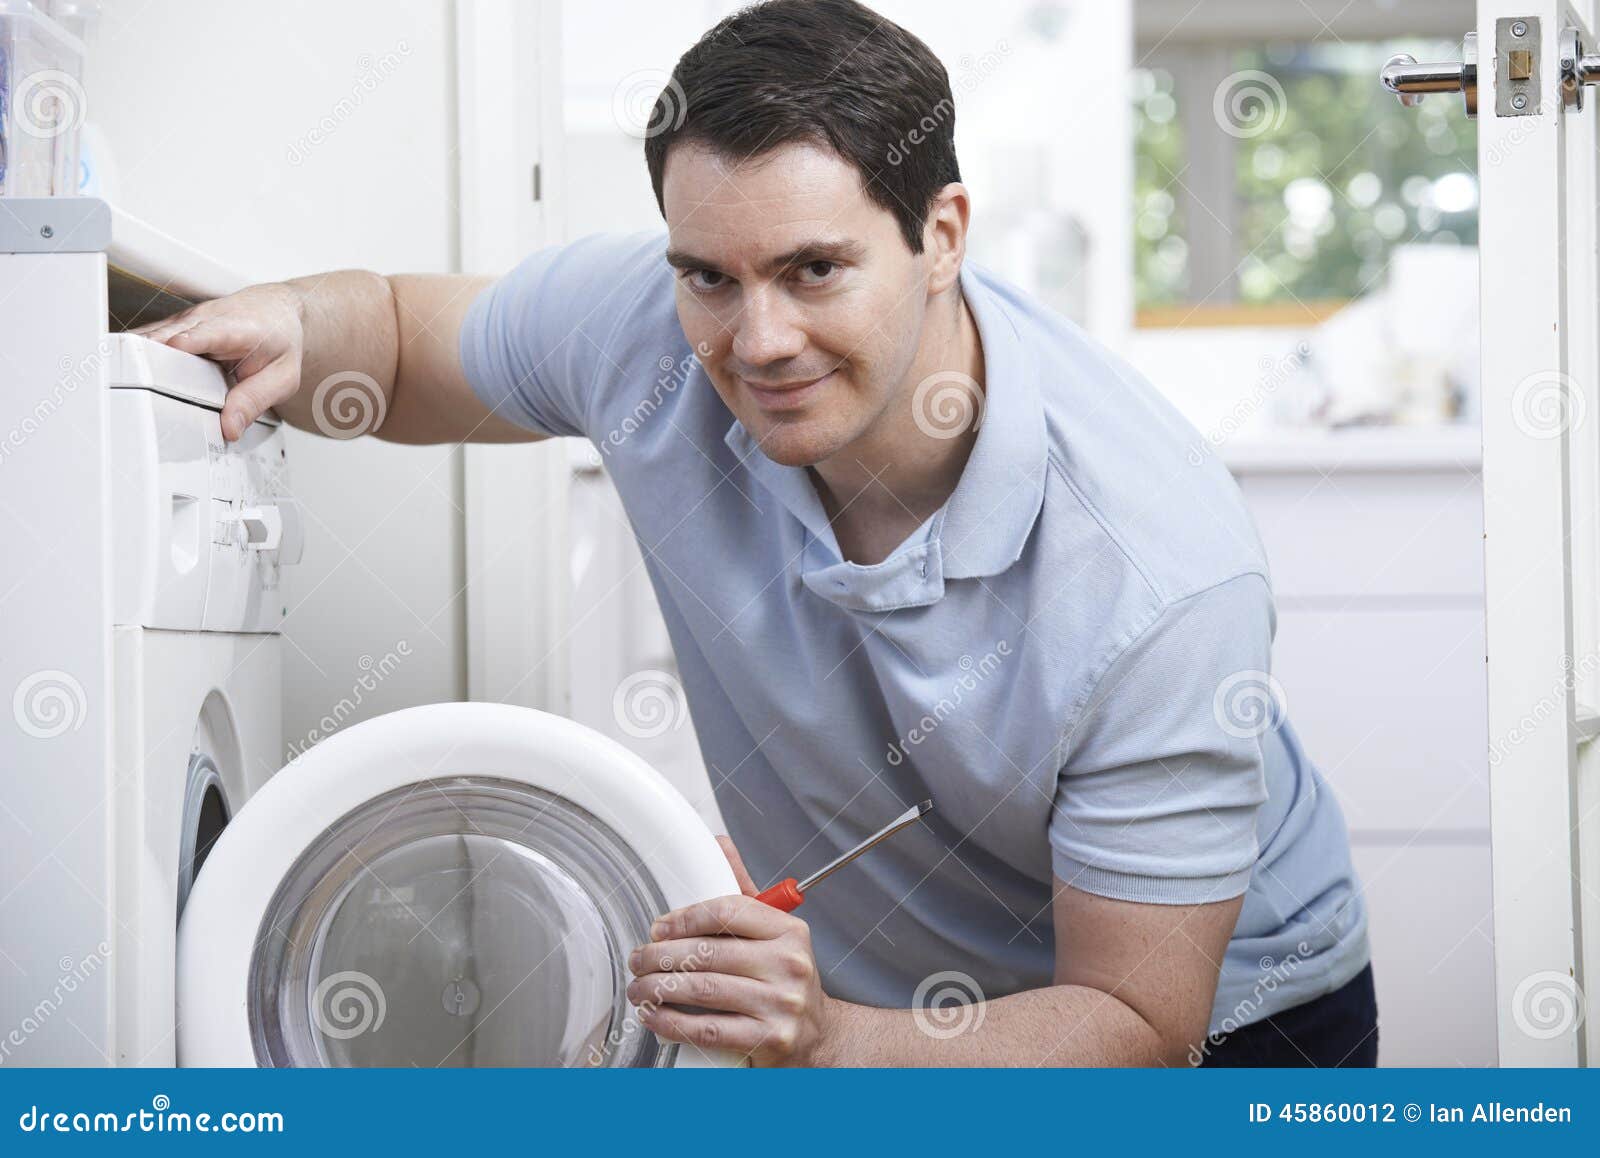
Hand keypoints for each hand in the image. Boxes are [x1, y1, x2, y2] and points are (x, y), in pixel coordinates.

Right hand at [132, 282, 305, 441]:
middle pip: (169, 335)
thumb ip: (256, 400)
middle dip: (150, 355)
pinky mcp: (174, 327)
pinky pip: (150, 340)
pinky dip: (137, 354)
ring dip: (136, 355)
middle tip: (134, 379)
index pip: (209, 332)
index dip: (189, 340)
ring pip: (153, 337)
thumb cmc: (280, 340)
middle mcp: (207, 319)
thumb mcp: (283, 376)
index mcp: (237, 328)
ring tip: (119, 378)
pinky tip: (124, 371)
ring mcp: (186, 321)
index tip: (173, 348)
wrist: (276, 310)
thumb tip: (229, 427)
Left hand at [626, 836, 837, 1065]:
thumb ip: (745, 894)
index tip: (658, 928)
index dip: (684, 918)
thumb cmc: (785, 980)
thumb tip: (719, 845)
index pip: (728, 911)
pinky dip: (673, 1023)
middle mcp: (789, 964)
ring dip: (659, 989)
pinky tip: (655, 1016)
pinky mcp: (770, 1039)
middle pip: (708, 953)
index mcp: (789, 930)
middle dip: (660, 956)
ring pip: (704, 990)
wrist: (819, 1036)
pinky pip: (709, 1030)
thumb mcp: (774, 933)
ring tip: (638, 988)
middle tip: (638, 959)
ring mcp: (782, 1004)